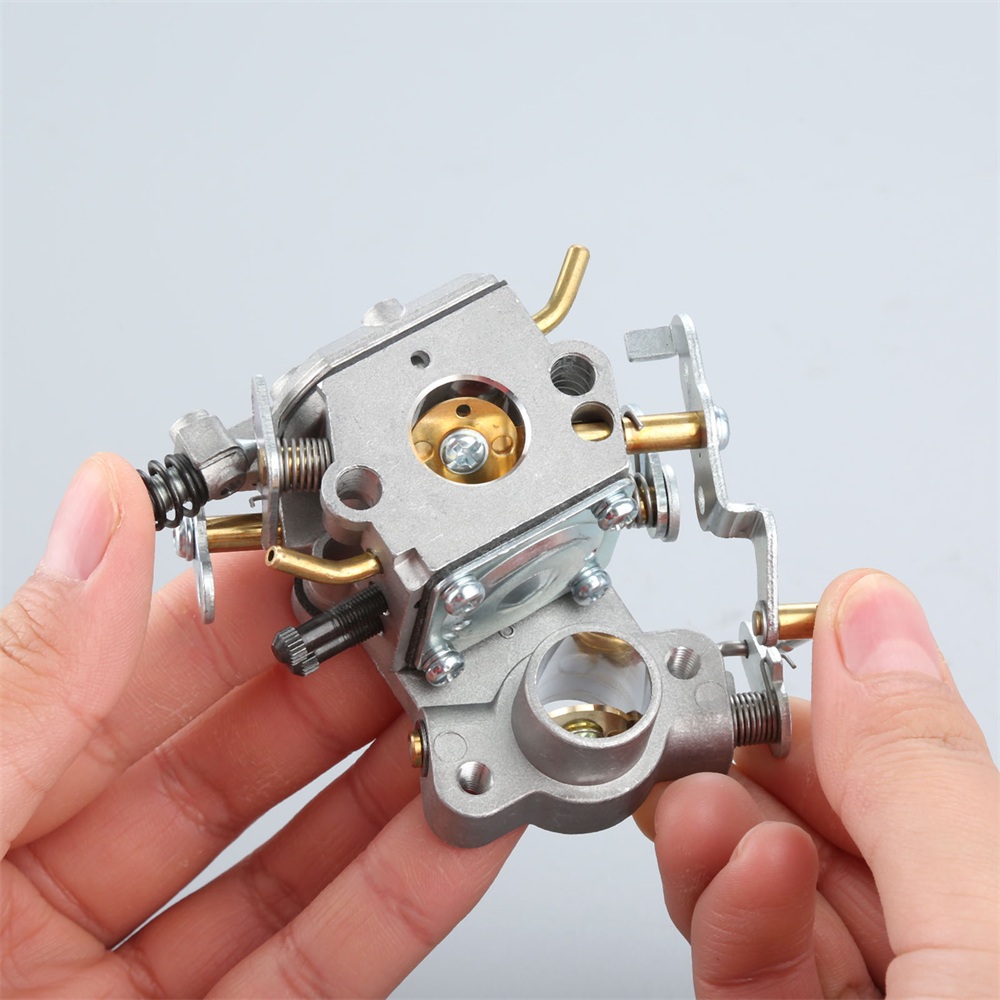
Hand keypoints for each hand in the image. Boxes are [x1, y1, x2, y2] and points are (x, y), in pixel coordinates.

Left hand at [1, 454, 518, 996]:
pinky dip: (399, 893)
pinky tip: (453, 828)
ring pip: (290, 864)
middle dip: (338, 689)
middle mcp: (39, 898)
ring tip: (459, 717)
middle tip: (418, 632)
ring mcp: (124, 991)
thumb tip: (101, 512)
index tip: (322, 564)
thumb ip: (27, 683)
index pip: (125, 674)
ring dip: (390, 786)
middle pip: (227, 763)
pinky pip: (319, 967)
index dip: (235, 609)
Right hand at [636, 570, 998, 997]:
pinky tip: (727, 877)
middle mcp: (939, 932)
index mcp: (994, 882)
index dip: (813, 708)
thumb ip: (912, 773)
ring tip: (695, 811)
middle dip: (746, 776)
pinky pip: (743, 962)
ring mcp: (867, 992)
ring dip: (716, 842)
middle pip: (819, 818)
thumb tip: (868, 612)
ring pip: (765, 886)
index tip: (728, 673)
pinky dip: (720, 915)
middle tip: (689, 745)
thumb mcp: (984, 929)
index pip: (895, 757)